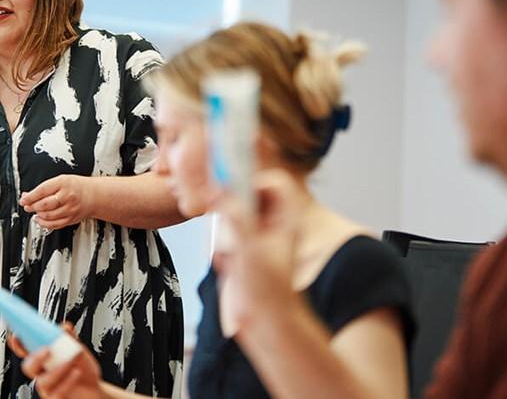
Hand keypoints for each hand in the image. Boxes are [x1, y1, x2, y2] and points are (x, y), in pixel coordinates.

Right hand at [8, 324, 103, 398]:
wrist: (93, 389)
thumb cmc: (82, 370)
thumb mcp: (78, 350)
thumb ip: (70, 338)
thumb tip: (65, 327)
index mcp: (43, 358)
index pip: (25, 351)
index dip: (18, 344)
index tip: (17, 335)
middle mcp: (42, 373)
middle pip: (28, 367)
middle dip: (35, 357)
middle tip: (47, 348)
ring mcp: (47, 388)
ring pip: (42, 381)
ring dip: (58, 368)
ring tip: (72, 359)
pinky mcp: (55, 398)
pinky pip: (57, 392)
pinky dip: (67, 381)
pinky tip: (76, 372)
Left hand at [20, 174, 95, 229]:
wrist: (94, 195)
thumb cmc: (77, 186)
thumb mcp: (62, 180)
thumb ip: (45, 188)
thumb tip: (28, 195)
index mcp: (64, 183)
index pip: (42, 191)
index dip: (30, 197)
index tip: (23, 199)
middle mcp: (67, 196)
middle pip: (44, 204)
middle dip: (32, 206)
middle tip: (27, 205)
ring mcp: (70, 209)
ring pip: (48, 216)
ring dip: (38, 215)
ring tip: (34, 211)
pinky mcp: (71, 219)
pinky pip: (54, 224)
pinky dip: (44, 223)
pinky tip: (40, 219)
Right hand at [214, 170, 302, 329]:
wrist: (263, 324)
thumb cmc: (268, 292)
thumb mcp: (249, 250)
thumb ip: (234, 216)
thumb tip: (218, 188)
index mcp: (287, 219)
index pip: (274, 182)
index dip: (253, 181)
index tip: (230, 191)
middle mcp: (273, 224)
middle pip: (247, 194)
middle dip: (231, 211)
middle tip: (225, 227)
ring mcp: (257, 235)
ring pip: (231, 215)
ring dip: (224, 233)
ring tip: (230, 255)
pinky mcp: (242, 248)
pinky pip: (223, 234)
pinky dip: (219, 246)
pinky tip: (226, 265)